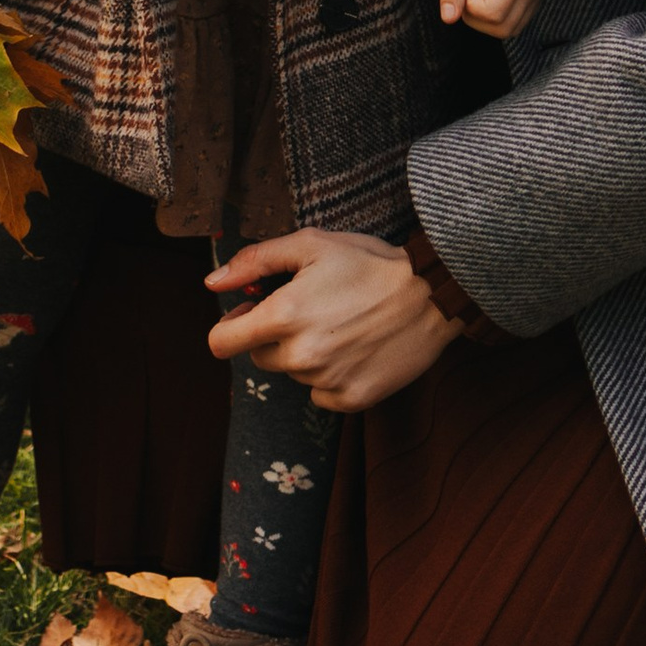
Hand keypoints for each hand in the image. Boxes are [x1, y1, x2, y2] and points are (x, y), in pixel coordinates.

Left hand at [205, 229, 455, 410]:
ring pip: (293, 373)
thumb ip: (256, 261)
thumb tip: (212, 283)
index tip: (251, 313)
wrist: (433, 294)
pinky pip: (321, 393)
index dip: (230, 326)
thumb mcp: (312, 244)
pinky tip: (356, 348)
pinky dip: (331, 375)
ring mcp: (326, 382)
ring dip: (306, 353)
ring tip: (342, 324)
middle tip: (311, 310)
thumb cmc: (370, 263)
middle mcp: (300, 356)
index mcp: (283, 316)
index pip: (221, 342)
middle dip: (274, 336)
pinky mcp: (352, 400)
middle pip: (259, 357)